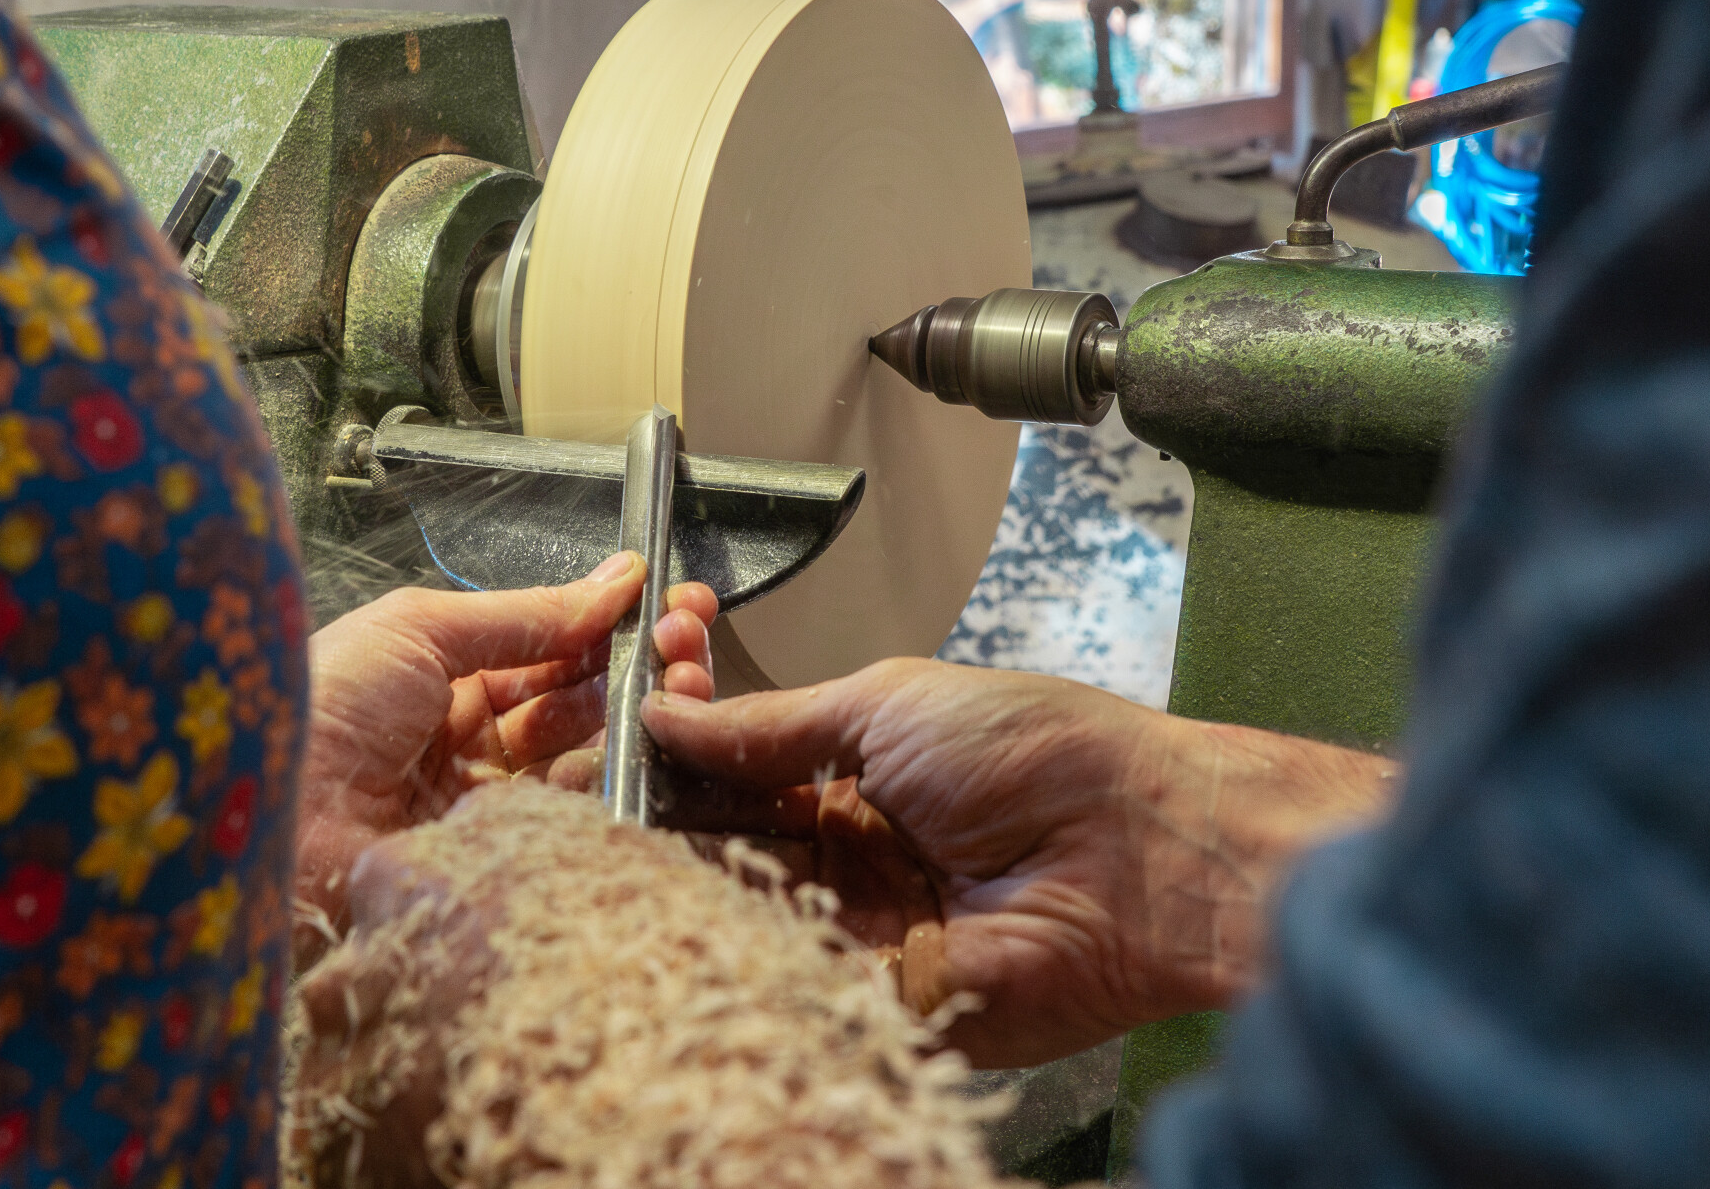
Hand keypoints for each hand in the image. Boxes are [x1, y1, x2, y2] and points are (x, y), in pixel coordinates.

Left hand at [296, 553, 719, 927]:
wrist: (265, 813)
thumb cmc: (320, 706)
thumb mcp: (421, 629)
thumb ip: (527, 613)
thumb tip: (615, 579)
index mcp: (437, 684)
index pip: (546, 654)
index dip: (607, 631)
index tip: (665, 606)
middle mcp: (464, 749)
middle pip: (575, 708)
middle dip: (637, 670)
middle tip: (682, 644)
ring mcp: (483, 812)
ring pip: (584, 764)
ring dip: (635, 720)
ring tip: (669, 684)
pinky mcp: (499, 866)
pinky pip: (571, 824)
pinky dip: (610, 784)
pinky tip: (630, 746)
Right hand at [642, 658, 1396, 1067]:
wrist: (1138, 847)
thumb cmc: (1039, 752)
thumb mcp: (889, 704)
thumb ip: (772, 725)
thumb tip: (671, 715)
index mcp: (860, 782)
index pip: (740, 776)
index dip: (675, 758)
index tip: (612, 732)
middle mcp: (853, 863)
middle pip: (727, 849)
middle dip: (655, 820)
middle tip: (572, 790)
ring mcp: (863, 936)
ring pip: (744, 914)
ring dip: (678, 881)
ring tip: (600, 840)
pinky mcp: (880, 1005)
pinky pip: (789, 980)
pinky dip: (732, 950)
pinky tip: (668, 913)